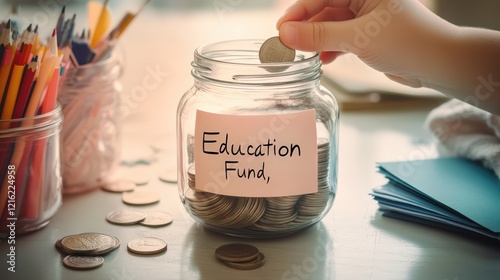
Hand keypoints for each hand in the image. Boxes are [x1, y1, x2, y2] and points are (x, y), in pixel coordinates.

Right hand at [276, 0, 457, 87]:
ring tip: (305, 55)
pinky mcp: (370, 36)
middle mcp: (365, 0)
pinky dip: (332, 49)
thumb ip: (319, 35)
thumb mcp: (357, 37)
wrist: (437, 64)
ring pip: (332, 26)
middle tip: (288, 45)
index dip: (299, 12)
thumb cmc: (407, 42)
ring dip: (318, 41)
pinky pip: (343, 39)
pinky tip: (324, 61)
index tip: (281, 29)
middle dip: (307, 28)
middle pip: (325, 10)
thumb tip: (286, 33)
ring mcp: (368, 18)